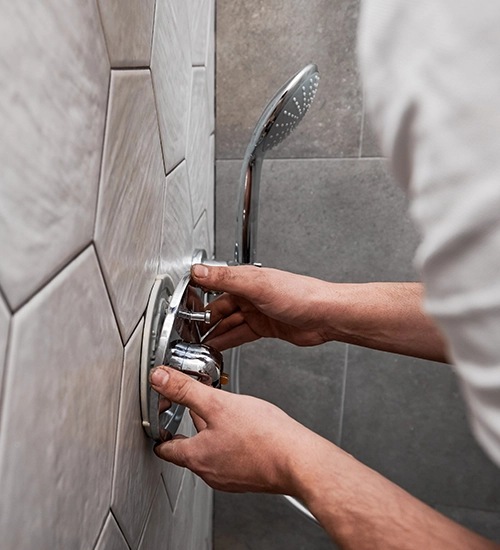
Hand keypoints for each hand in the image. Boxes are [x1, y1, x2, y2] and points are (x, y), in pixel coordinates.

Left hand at [149, 366, 330, 494]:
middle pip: (190, 446)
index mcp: (196, 456)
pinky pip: (232, 456)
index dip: (161, 429)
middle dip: (192, 424)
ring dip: (213, 431)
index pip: (166, 447)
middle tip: (197, 405)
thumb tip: (160, 379)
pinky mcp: (249, 476)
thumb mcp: (218, 404)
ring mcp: (231, 477)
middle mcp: (210, 472)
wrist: (299, 460)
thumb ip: (186, 390)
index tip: (161, 418)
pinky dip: (232, 441)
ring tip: (225, 412)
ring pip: (213, 450)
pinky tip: (245, 428)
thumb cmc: (264, 437)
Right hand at [191, 264, 335, 349]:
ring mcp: (257, 311)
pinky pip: (240, 334)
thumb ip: (226, 279)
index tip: (181, 309)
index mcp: (245, 280)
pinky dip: (228, 341)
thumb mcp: (257, 285)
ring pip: (228, 323)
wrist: (326, 315)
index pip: (213, 286)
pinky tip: (218, 346)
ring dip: (214, 334)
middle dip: (203, 321)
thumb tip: (199, 271)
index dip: (197, 298)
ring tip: (198, 345)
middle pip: (218, 309)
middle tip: (188, 334)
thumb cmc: (301, 295)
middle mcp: (249, 295)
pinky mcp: (265, 327)